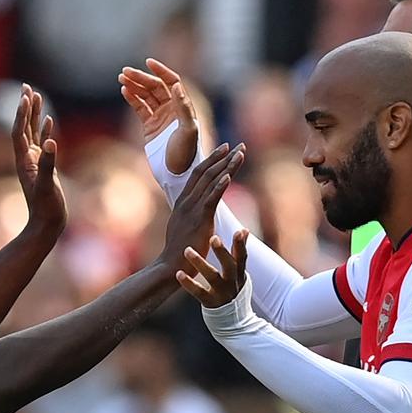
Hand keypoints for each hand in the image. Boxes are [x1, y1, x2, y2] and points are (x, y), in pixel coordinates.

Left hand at [12, 84, 65, 231]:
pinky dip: (44, 129)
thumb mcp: (47, 186)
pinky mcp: (43, 166)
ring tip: (35, 95)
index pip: (19, 132)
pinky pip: (42, 142)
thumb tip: (52, 142)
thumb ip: (49, 164)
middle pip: (22, 127)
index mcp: (24, 161)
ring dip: (33, 114)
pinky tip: (48, 119)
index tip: (25, 96)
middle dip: (24, 107)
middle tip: (26, 86)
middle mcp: (26, 158)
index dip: (21, 114)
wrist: (47, 225)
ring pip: (32, 132)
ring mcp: (34, 162)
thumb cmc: (46, 208)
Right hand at [119, 58, 198, 173]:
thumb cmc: (186, 154)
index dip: (161, 71)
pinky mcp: (150, 127)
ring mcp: (160, 118)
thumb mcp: (188, 131)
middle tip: (125, 71)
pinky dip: (132, 99)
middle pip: (155, 87)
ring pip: (146, 96)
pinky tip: (124, 90)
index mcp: (183, 107)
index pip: (172, 82)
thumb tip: (176, 85)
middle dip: (141, 78)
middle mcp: (172, 110)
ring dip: (134, 85)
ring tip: (121, 78)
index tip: (148, 62)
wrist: (176, 174)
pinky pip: (140, 109)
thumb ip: (182, 108)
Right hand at [158, 143, 243, 272]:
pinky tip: (229, 175)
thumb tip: (197, 210)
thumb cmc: (179, 251)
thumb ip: (189, 215)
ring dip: (227, 166)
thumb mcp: (182, 227)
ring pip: (210, 182)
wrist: (171, 266)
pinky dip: (220, 186)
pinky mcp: (199, 220)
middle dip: (222, 157)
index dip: (212, 160)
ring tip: (240, 154)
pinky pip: (211, 199)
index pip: (197, 174)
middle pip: (205, 172)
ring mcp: (191, 209)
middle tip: (238, 146)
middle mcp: (186, 201)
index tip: (225, 149)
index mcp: (182, 202)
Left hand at [178, 230, 248, 308]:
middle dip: (222, 252)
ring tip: (187, 250)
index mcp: (239, 274)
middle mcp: (232, 283)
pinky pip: (198, 292)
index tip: (240, 231)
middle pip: (230, 266)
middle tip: (213, 237)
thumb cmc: (232, 289)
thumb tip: (244, 229)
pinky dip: (189, 283)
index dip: (241, 244)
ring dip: (200, 263)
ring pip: (212, 277)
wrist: (233, 322)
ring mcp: (222, 293)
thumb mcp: (239, 273)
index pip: (242, 257)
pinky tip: (178, 273)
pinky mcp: (210, 303)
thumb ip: (239, 253)